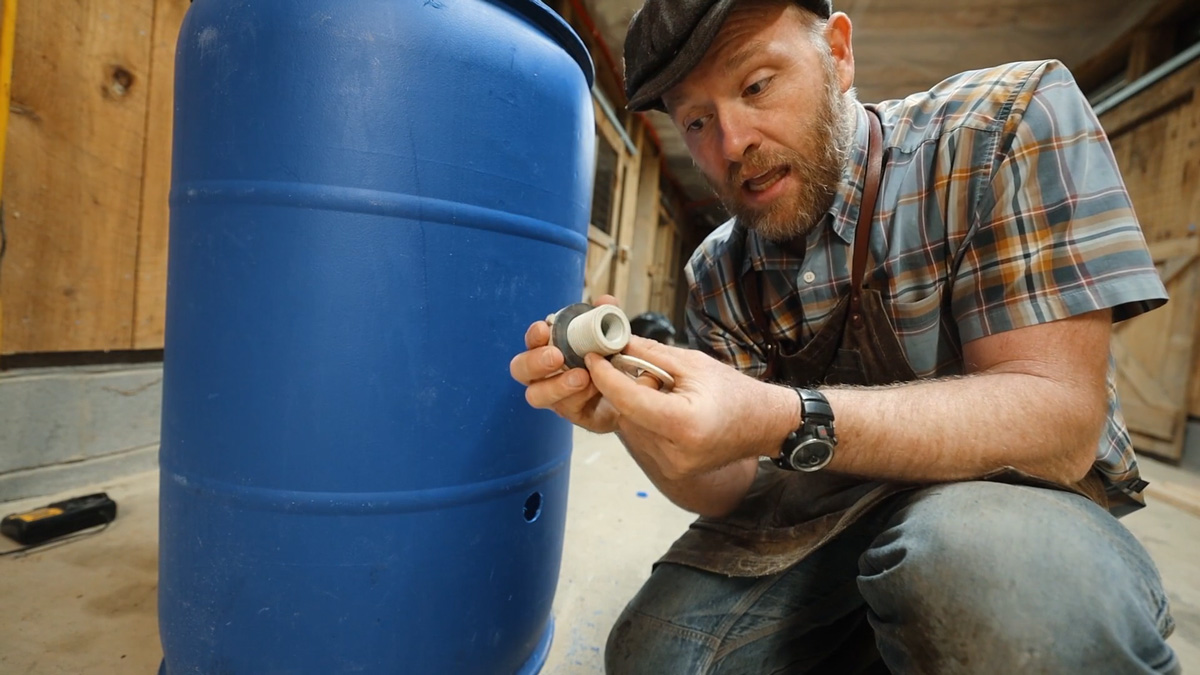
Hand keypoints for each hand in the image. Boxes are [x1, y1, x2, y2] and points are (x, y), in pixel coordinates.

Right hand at [509, 295, 621, 433]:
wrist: (640, 391)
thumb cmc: (618, 360)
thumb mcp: (616, 336)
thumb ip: (608, 319)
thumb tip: (605, 302)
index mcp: (553, 347)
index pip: (533, 340)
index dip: (534, 335)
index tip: (544, 329)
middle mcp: (547, 373)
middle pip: (520, 369)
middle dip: (534, 362)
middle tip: (556, 357)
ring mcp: (557, 396)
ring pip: (536, 395)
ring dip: (556, 385)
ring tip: (582, 377)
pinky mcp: (573, 414)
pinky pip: (566, 409)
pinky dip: (578, 397)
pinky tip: (596, 388)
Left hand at [584, 338, 799, 480]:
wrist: (763, 425)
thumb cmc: (734, 392)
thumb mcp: (693, 363)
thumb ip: (650, 354)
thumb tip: (615, 343)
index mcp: (683, 424)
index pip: (629, 399)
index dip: (606, 377)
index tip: (594, 358)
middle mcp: (675, 453)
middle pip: (626, 413)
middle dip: (627, 387)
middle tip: (650, 371)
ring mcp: (671, 467)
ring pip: (631, 426)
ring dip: (636, 404)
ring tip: (668, 392)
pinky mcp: (670, 471)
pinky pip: (643, 438)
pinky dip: (646, 419)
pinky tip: (669, 409)